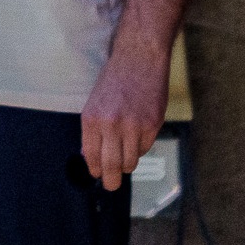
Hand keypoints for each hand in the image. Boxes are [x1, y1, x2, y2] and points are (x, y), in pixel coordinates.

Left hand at [78, 41, 167, 191]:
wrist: (139, 59)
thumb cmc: (115, 80)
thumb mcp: (95, 102)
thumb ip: (93, 130)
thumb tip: (91, 156)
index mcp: (92, 119)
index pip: (91, 155)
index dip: (95, 169)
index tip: (98, 174)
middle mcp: (111, 124)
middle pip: (111, 165)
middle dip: (111, 180)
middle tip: (112, 186)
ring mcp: (134, 126)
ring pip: (130, 160)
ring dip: (128, 164)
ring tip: (126, 159)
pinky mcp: (153, 124)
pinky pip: (146, 147)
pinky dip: (141, 148)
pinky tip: (138, 137)